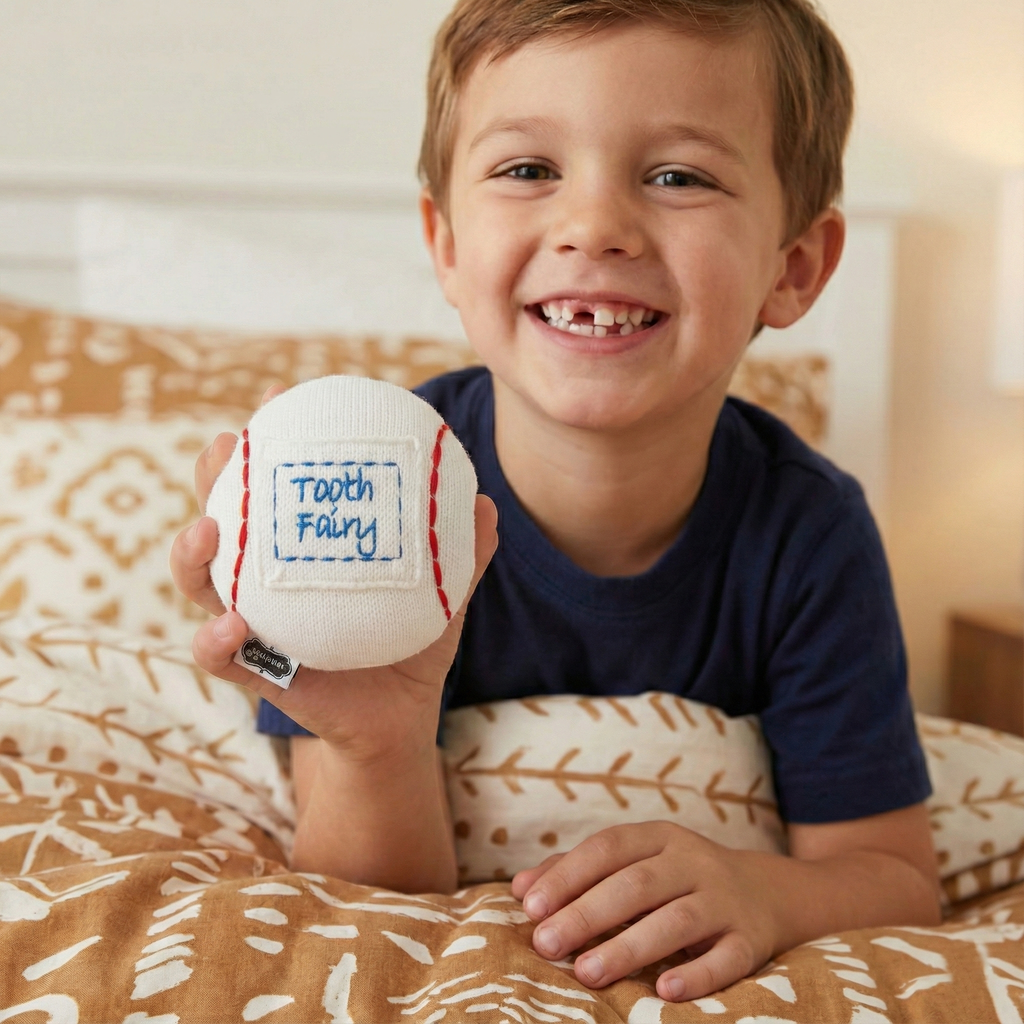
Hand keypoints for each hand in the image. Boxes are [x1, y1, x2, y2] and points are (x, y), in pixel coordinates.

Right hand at [169, 385, 498, 758]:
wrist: (399, 720)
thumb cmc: (411, 646)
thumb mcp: (440, 595)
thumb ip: (461, 554)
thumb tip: (484, 503)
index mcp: (305, 551)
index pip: (275, 486)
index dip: (270, 440)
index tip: (278, 395)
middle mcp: (268, 580)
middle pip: (221, 516)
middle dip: (212, 477)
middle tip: (228, 447)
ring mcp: (254, 624)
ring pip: (200, 580)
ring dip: (192, 551)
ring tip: (207, 530)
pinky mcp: (256, 672)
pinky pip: (218, 655)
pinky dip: (215, 639)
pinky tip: (232, 623)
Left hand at [511, 821, 782, 1001]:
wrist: (768, 893)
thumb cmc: (678, 880)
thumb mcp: (636, 862)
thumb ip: (578, 871)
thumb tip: (520, 888)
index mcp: (659, 838)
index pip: (608, 848)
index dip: (568, 875)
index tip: (530, 906)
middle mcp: (693, 862)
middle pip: (636, 884)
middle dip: (587, 914)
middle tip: (546, 945)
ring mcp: (724, 900)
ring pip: (677, 921)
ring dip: (630, 946)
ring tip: (588, 973)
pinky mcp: (751, 940)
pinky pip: (726, 958)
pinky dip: (697, 974)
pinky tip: (665, 991)